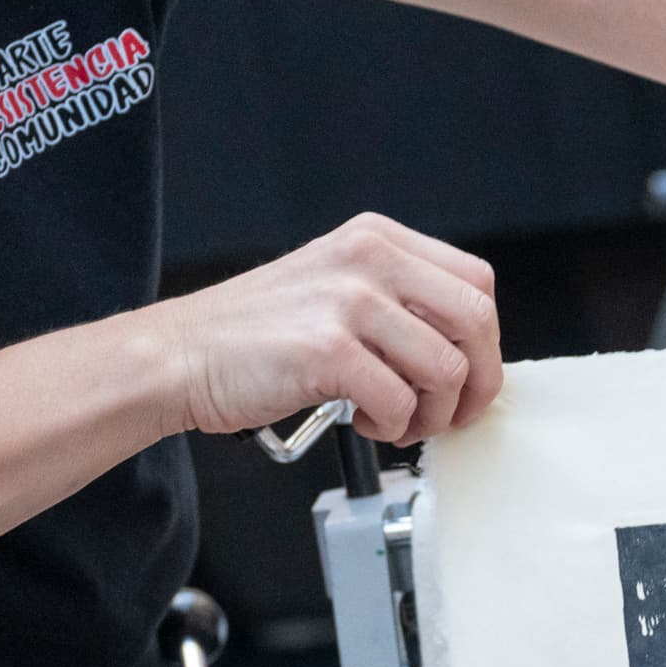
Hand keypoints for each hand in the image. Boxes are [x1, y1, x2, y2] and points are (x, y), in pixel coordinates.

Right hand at [135, 213, 504, 446]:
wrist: (179, 355)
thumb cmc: (255, 334)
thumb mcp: (336, 287)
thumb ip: (399, 302)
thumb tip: (467, 352)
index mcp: (376, 239)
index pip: (476, 283)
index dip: (485, 342)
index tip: (469, 377)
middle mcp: (367, 259)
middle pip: (476, 322)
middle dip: (476, 382)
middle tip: (449, 413)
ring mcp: (348, 302)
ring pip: (446, 370)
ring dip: (431, 414)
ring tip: (397, 421)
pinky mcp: (329, 350)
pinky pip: (401, 403)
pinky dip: (393, 427)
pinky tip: (365, 422)